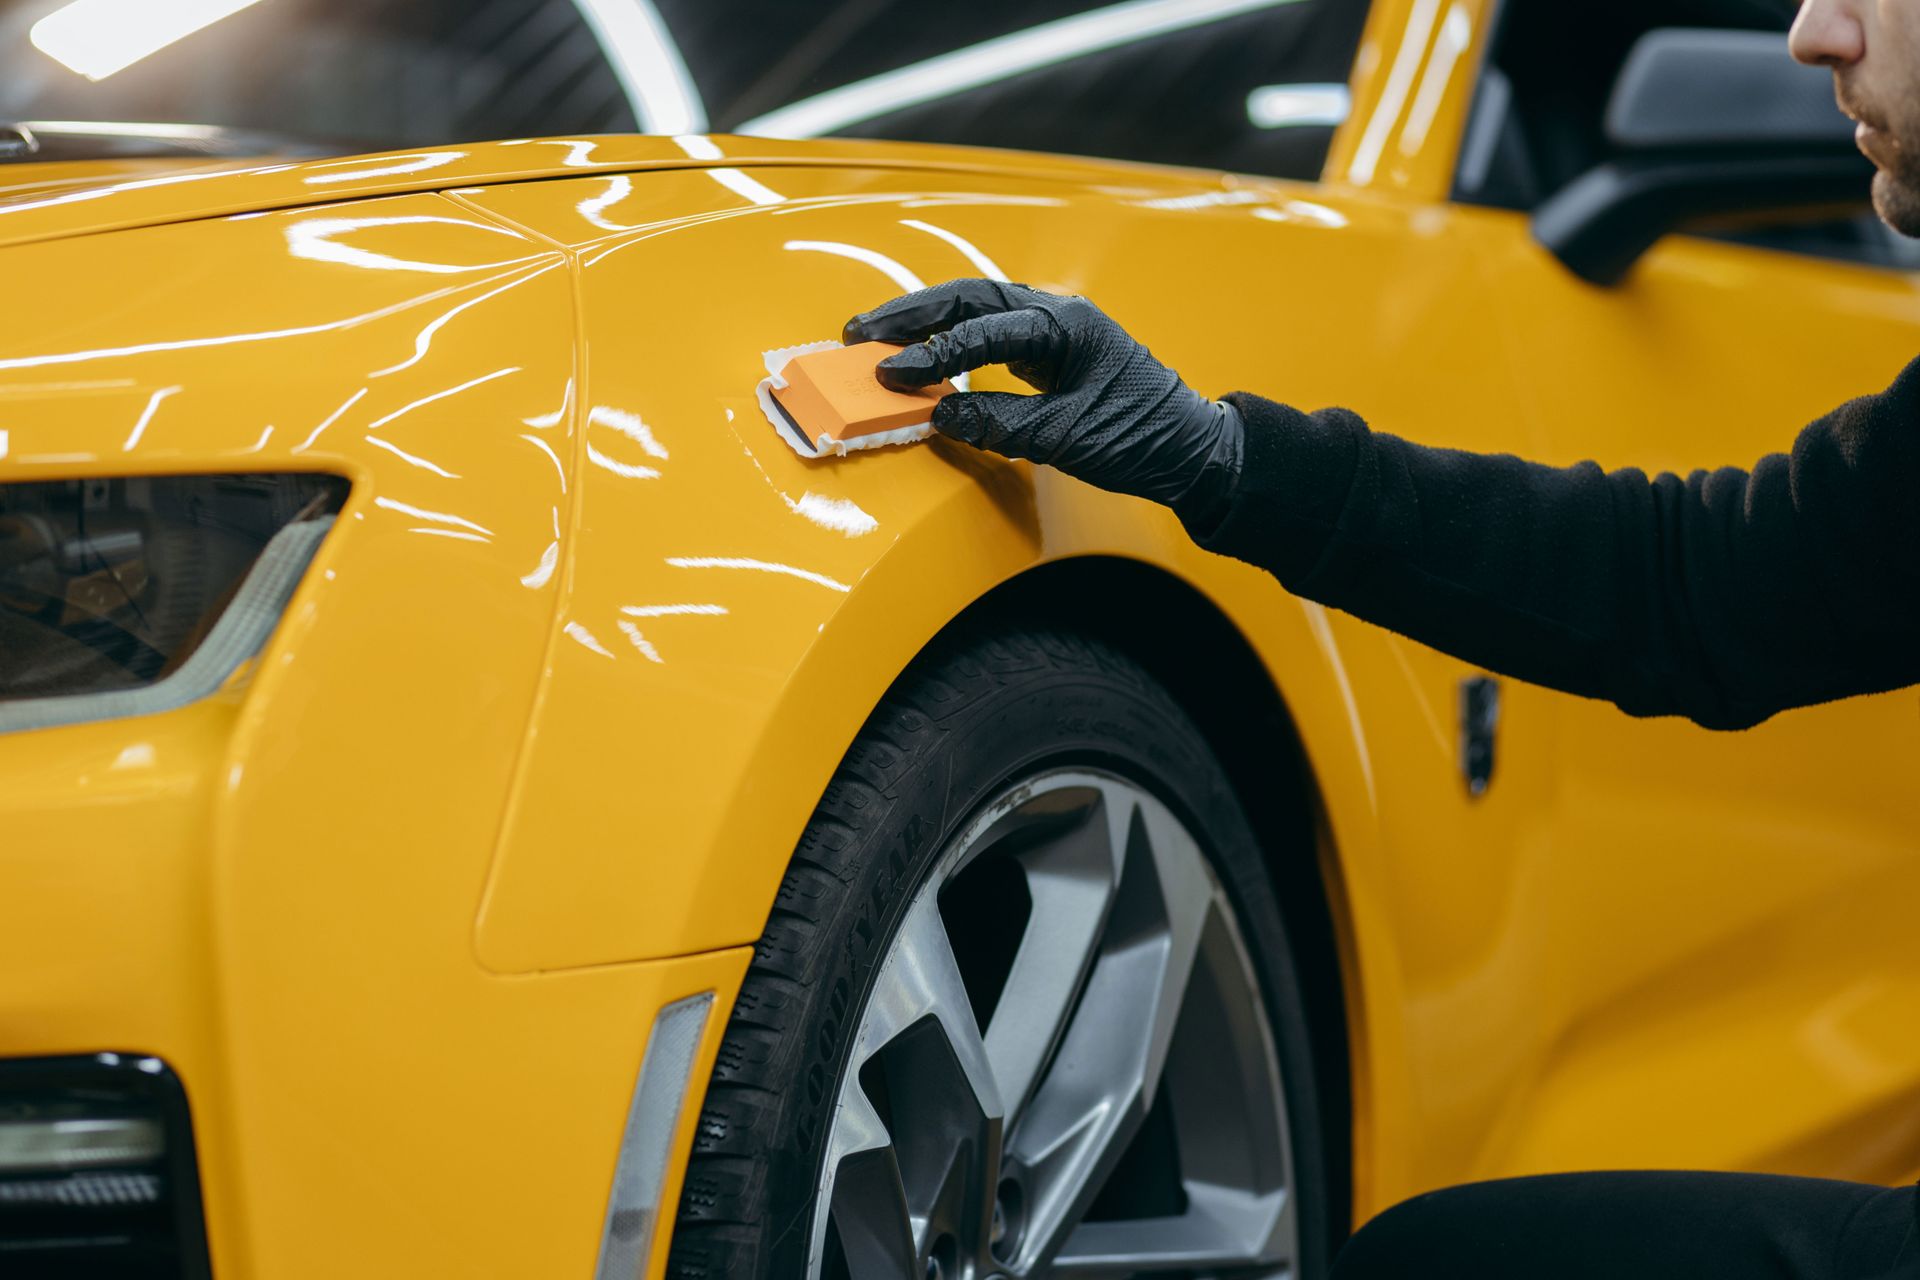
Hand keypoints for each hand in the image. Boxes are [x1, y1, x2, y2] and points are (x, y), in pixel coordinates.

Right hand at [842, 279, 1242, 525]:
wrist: (1193, 451)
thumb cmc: (1144, 439)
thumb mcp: (1067, 439)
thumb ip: (999, 423)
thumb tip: (939, 415)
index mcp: (1067, 324)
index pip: (982, 330)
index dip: (931, 355)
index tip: (890, 376)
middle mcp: (1058, 314)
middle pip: (970, 297)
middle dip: (911, 315)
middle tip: (859, 334)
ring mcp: (1055, 329)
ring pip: (976, 309)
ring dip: (925, 323)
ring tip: (875, 340)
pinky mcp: (1050, 351)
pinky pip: (989, 334)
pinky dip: (950, 342)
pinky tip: (921, 357)